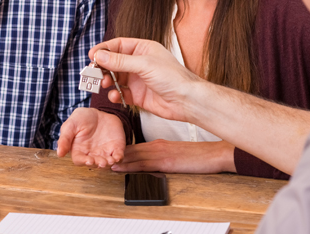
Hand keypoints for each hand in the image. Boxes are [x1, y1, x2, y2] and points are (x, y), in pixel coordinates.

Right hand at [57, 108, 125, 167]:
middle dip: (99, 164)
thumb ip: (65, 138)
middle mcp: (92, 154)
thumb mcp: (70, 125)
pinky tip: (118, 157)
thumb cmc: (81, 118)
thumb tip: (59, 154)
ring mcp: (104, 152)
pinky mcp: (116, 147)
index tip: (88, 161)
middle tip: (102, 162)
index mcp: (79, 150)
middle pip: (95, 164)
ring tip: (111, 160)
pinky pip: (118, 155)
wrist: (98, 112)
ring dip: (109, 163)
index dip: (84, 162)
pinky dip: (119, 158)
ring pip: (107, 162)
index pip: (80, 160)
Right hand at [90, 38, 205, 122]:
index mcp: (143, 49)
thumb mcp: (144, 64)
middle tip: (93, 73)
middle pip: (114, 62)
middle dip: (103, 67)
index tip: (91, 56)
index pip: (118, 45)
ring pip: (115, 78)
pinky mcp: (138, 95)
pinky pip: (121, 93)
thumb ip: (120, 61)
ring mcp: (138, 79)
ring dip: (107, 81)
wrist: (186, 100)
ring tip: (104, 85)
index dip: (104, 49)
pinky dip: (116, 95)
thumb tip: (100, 55)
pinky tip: (115, 96)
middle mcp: (139, 63)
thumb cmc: (172, 77)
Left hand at [111, 140, 235, 173]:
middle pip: (129, 149)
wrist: (213, 154)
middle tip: (96, 157)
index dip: (118, 150)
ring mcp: (160, 152)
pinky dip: (128, 165)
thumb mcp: (175, 153)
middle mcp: (156, 145)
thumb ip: (161, 155)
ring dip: (116, 159)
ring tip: (100, 162)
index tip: (105, 153)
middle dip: (113, 153)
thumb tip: (149, 163)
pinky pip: (143, 163)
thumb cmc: (197, 155)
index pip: (133, 146)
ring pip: (132, 155)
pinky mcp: (165, 161)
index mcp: (158, 143)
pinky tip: (118, 166)